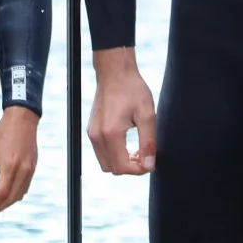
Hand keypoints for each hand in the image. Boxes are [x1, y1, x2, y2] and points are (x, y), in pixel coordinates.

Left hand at [0, 106, 38, 213]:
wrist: (21, 121)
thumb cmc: (3, 134)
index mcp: (9, 166)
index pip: (1, 194)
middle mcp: (22, 171)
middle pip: (11, 198)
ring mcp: (30, 171)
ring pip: (19, 195)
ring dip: (8, 202)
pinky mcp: (33, 169)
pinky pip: (25, 188)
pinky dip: (16, 194)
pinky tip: (8, 193)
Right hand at [87, 47, 156, 174]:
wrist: (115, 72)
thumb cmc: (132, 89)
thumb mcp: (147, 115)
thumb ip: (148, 142)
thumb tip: (150, 166)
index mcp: (110, 133)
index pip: (123, 167)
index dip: (139, 170)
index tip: (150, 161)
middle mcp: (97, 136)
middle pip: (112, 169)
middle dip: (130, 167)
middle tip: (144, 154)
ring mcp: (92, 132)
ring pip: (105, 162)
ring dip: (121, 161)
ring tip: (137, 148)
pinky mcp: (91, 129)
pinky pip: (101, 152)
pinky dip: (114, 153)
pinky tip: (127, 141)